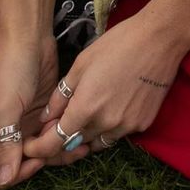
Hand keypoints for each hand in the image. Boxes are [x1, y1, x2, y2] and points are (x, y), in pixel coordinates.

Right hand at [0, 36, 90, 188]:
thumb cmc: (9, 70)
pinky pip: (52, 139)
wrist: (29, 39)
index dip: (15, 173)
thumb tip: (4, 180)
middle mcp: (3, 136)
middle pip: (21, 167)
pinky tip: (79, 137)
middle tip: (62, 149)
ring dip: (58, 152)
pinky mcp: (41, 118)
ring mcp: (23, 128)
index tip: (34, 159)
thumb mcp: (4, 109)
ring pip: (40, 156)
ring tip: (79, 145)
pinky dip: (64, 140)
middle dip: (42, 163)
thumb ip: (6, 145)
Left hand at [23, 9, 187, 159]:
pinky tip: (110, 106)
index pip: (56, 142)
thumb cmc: (116, 45)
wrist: (158, 41)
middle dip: (64, 137)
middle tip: (59, 122)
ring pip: (97, 141)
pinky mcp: (142, 125)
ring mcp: (126, 127)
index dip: (40, 148)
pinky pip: (118, 134)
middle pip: (76, 143)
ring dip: (86, 134)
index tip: (32, 146)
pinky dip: (108, 127)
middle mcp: (105, 124)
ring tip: (85, 112)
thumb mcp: (81, 64)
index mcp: (86, 107)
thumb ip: (61, 95)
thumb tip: (46, 118)